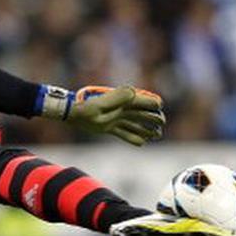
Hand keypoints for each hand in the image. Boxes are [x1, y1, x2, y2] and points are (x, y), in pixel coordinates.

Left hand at [39, 84, 164, 145]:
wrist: (73, 115)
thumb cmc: (87, 108)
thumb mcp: (102, 104)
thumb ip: (118, 98)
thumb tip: (134, 92)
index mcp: (121, 101)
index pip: (142, 101)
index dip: (152, 104)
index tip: (159, 108)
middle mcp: (120, 109)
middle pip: (141, 113)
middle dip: (153, 117)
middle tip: (162, 123)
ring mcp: (115, 118)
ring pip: (135, 124)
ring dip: (146, 129)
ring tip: (157, 135)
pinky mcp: (109, 127)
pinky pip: (124, 133)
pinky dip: (133, 137)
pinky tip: (142, 143)